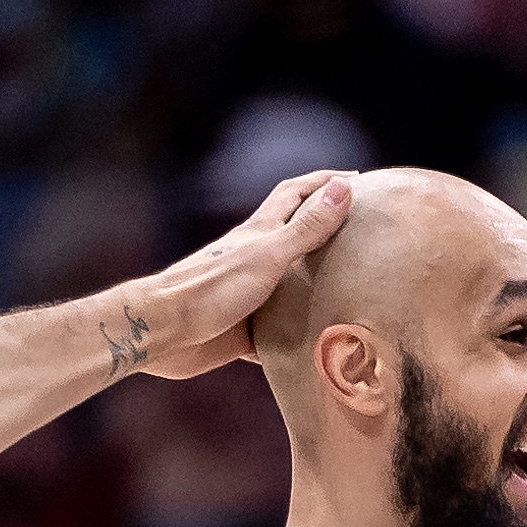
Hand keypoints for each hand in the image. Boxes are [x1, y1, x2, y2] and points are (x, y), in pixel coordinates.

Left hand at [115, 171, 355, 382]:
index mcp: (260, 234)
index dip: (324, 182)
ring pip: (291, 286)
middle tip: (361, 234)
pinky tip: (320, 346)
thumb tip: (344, 188)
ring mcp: (250, 295)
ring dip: (317, 287)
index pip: (296, 194)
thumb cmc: (211, 288)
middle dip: (326, 230)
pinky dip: (300, 336)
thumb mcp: (268, 255)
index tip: (356, 180)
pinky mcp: (245, 331)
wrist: (164, 332)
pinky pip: (280, 332)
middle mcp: (256, 259)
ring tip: (352, 293)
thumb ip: (306, 228)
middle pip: (295, 236)